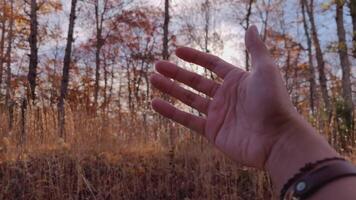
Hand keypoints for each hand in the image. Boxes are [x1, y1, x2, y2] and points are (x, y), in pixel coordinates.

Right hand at [150, 26, 299, 168]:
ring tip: (153, 79)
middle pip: (195, 81)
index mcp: (237, 80)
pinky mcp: (212, 131)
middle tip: (157, 65)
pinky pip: (187, 120)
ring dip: (170, 89)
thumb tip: (252, 27)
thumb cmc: (273, 102)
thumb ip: (256, 49)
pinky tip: (155, 103)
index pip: (211, 64)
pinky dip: (170, 112)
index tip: (177, 50)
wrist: (276, 139)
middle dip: (176, 73)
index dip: (194, 57)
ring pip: (188, 98)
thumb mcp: (265, 70)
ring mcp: (218, 114)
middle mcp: (225, 96)